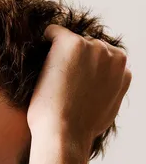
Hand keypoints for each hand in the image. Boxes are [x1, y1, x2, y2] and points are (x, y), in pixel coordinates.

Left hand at [26, 24, 131, 163]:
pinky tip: (39, 57)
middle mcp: (112, 55)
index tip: (72, 84)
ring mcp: (92, 47)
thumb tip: (105, 86)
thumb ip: (110, 90)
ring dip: (59, 55)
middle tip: (59, 83)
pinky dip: (44, 41)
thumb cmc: (79, 128)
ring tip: (51, 80)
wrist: (64, 132)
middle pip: (86, 47)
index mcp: (124, 70)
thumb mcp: (107, 109)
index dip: (83, 70)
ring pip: (70, 41)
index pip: (102, 58)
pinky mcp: (71, 43)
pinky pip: (53, 32)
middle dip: (73, 61)